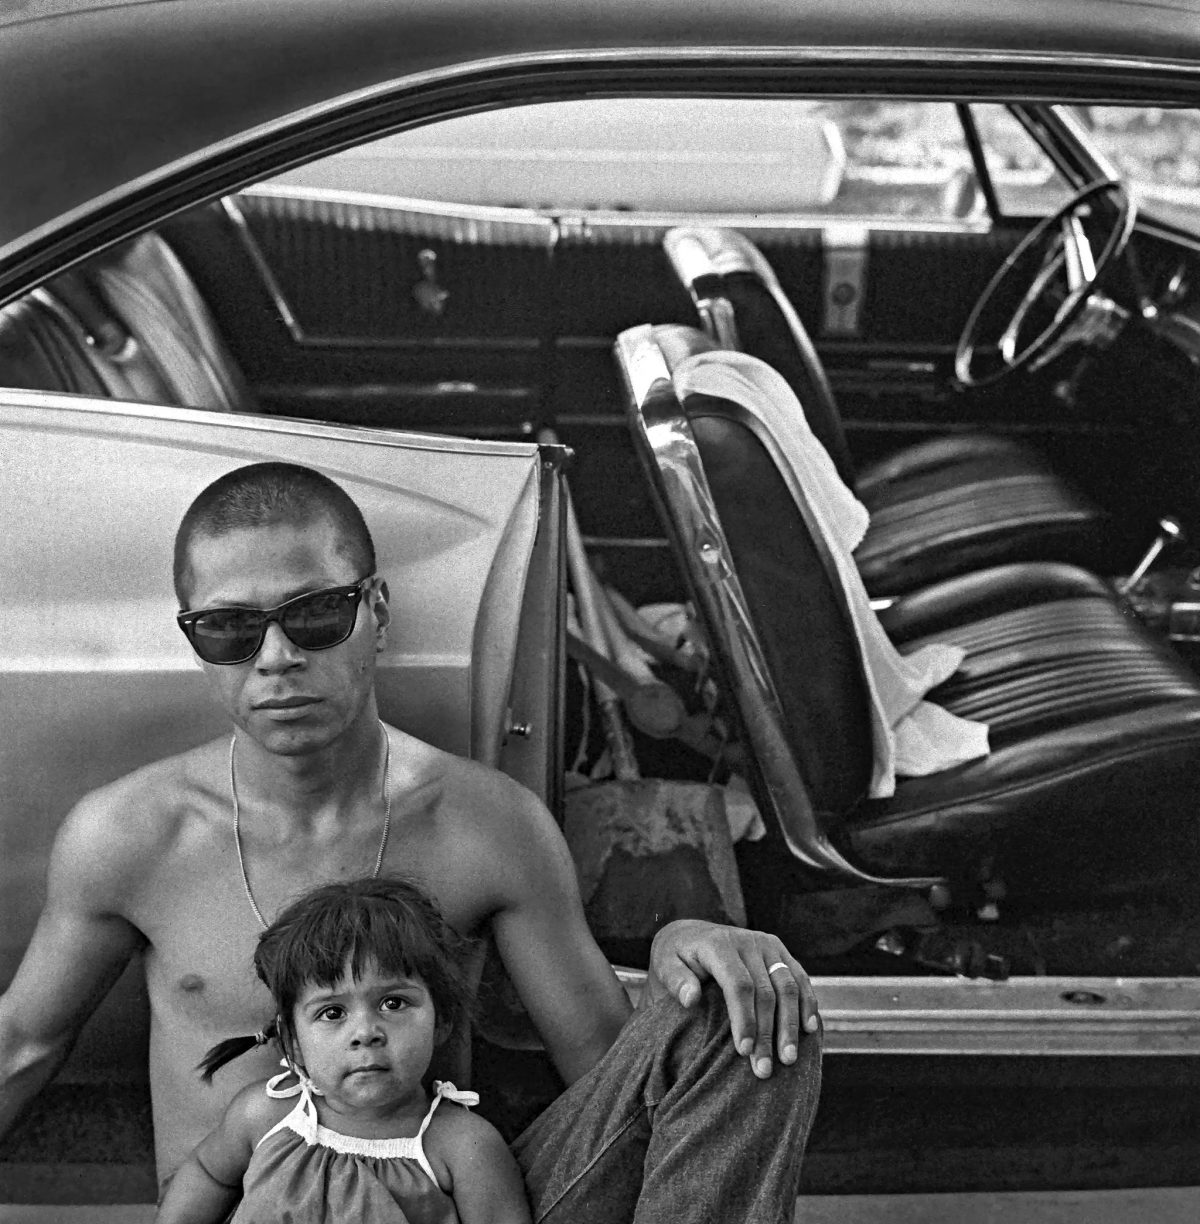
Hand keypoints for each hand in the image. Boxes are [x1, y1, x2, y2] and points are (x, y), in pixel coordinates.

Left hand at [648, 919, 818, 1078]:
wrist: (691, 934)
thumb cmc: (676, 957)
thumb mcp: (665, 964)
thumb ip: (675, 980)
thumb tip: (690, 999)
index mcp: (718, 944)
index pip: (738, 984)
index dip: (744, 1018)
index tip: (744, 1051)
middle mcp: (747, 941)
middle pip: (766, 991)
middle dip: (767, 1033)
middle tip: (764, 1069)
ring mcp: (766, 944)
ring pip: (788, 986)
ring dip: (791, 1024)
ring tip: (788, 1058)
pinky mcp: (779, 951)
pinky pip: (799, 977)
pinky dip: (807, 1003)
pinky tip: (810, 1030)